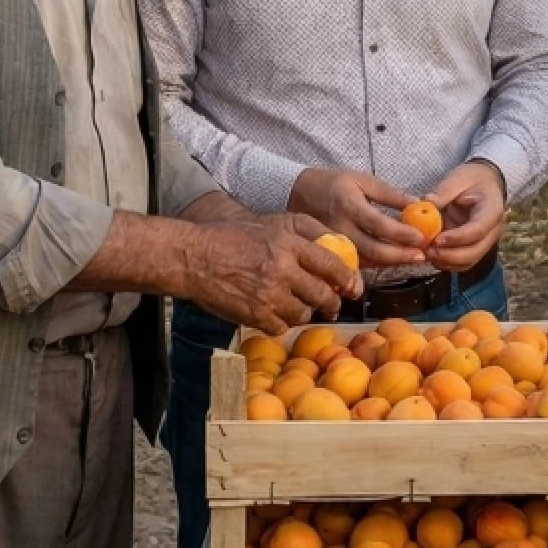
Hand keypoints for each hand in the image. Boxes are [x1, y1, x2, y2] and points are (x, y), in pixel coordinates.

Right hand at [178, 212, 359, 332]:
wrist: (195, 257)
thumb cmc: (235, 236)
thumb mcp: (274, 221)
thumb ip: (307, 228)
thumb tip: (336, 243)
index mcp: (289, 244)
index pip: (331, 264)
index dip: (346, 279)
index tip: (352, 286)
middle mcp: (282, 269)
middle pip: (321, 294)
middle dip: (331, 302)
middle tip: (332, 305)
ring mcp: (267, 295)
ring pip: (302, 314)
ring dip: (306, 313)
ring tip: (302, 308)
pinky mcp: (253, 315)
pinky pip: (280, 326)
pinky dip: (282, 323)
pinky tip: (278, 314)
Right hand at [288, 166, 429, 268]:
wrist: (297, 193)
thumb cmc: (334, 183)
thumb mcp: (361, 179)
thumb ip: (389, 193)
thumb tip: (416, 203)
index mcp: (349, 206)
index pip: (377, 224)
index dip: (400, 233)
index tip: (421, 237)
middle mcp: (340, 228)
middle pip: (373, 249)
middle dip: (400, 255)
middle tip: (422, 256)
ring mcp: (334, 244)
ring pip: (365, 261)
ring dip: (391, 262)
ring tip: (413, 259)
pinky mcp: (331, 253)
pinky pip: (356, 264)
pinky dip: (376, 265)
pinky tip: (392, 262)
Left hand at [424, 159, 506, 271]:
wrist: (485, 182)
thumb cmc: (473, 179)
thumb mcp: (459, 178)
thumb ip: (444, 191)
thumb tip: (427, 203)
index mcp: (492, 210)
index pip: (478, 230)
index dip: (457, 238)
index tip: (437, 239)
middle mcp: (492, 230)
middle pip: (474, 252)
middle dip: (450, 256)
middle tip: (428, 250)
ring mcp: (485, 242)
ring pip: (468, 261)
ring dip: (447, 262)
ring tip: (427, 253)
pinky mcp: (475, 247)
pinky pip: (462, 263)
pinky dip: (447, 263)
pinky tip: (432, 255)